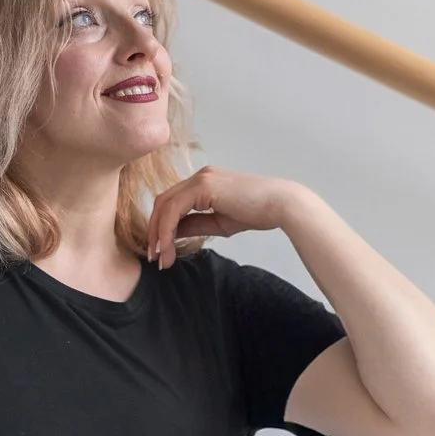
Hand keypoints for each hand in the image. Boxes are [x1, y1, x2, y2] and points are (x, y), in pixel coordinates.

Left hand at [144, 167, 312, 268]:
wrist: (280, 205)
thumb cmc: (257, 212)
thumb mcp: (218, 222)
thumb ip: (194, 225)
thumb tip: (172, 234)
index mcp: (202, 183)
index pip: (171, 203)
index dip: (161, 228)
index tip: (161, 252)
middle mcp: (198, 176)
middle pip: (163, 202)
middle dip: (154, 232)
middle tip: (154, 258)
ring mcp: (200, 179)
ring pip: (165, 206)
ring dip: (159, 234)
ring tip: (161, 258)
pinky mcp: (203, 186)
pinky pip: (175, 209)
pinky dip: (167, 230)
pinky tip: (168, 248)